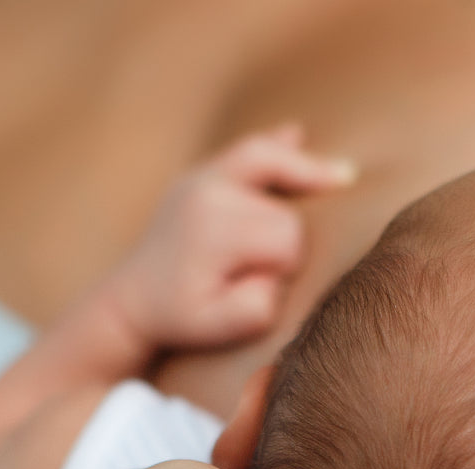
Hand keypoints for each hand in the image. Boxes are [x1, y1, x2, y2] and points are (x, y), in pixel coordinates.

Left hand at [106, 124, 355, 350]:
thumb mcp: (219, 327)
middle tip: (256, 271)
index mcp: (215, 229)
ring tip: (344, 176)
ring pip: (273, 164)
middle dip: (287, 239)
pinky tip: (297, 134)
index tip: (262, 287)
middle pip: (285, 208)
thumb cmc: (180, 318)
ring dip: (303, 175)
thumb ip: (257, 307)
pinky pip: (245, 149)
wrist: (131, 303)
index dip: (287, 266)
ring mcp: (201, 177)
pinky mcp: (199, 176)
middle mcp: (208, 192)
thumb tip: (277, 271)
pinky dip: (275, 145)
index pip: (289, 238)